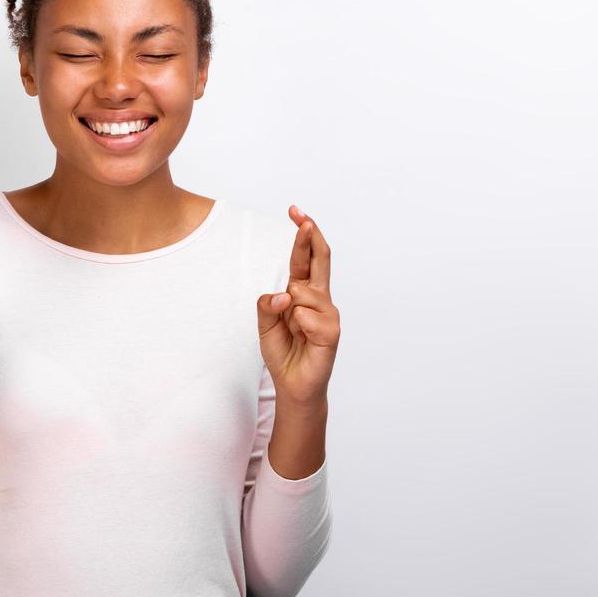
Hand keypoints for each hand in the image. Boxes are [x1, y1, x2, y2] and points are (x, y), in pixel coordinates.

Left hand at [255, 206, 340, 407]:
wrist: (293, 384)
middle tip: (302, 218)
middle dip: (309, 237)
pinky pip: (306, 315)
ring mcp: (328, 313)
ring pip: (303, 291)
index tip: (295, 211)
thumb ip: (267, 306)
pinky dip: (298, 324)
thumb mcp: (265, 325)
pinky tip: (302, 338)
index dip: (302, 234)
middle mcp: (319, 298)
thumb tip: (283, 293)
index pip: (305, 258)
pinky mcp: (332, 331)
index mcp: (303, 292)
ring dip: (290, 306)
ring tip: (293, 329)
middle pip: (319, 259)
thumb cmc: (283, 351)